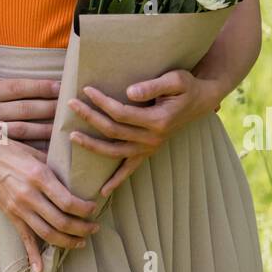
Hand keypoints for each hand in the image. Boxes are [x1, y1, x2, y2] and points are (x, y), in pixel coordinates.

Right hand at [0, 55, 59, 147]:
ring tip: (65, 127)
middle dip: (50, 107)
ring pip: (24, 130)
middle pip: (25, 108)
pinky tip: (49, 152)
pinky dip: (33, 151)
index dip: (39, 85)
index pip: (18, 87)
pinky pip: (16, 150)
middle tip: (71, 105)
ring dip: (46, 129)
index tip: (59, 84)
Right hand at [0, 119, 100, 271]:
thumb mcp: (37, 153)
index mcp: (39, 176)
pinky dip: (32, 255)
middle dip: (82, 228)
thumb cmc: (10, 148)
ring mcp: (18, 207)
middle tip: (94, 228)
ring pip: (47, 233)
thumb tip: (77, 177)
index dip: (84, 210)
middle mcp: (29, 195)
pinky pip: (24, 238)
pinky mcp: (9, 214)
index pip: (67, 201)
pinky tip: (40, 268)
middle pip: (61, 221)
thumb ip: (56, 167)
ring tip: (81, 242)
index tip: (94, 209)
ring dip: (67, 241)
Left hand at [67, 69, 223, 196]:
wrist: (201, 101)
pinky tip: (103, 191)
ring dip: (92, 145)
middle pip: (113, 131)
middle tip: (70, 104)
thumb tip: (128, 93)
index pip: (122, 113)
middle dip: (90, 118)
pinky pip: (130, 170)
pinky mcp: (148, 152)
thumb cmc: (187, 87)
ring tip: (72, 137)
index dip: (103, 102)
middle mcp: (153, 138)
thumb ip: (153, 86)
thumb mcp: (176, 80)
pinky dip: (117, 181)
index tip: (86, 89)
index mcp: (158, 121)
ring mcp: (150, 148)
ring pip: (115, 151)